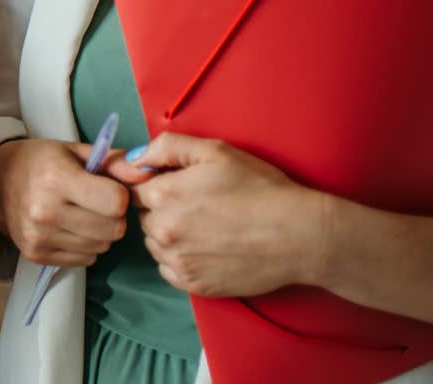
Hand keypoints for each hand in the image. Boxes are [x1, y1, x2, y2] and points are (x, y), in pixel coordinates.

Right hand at [0, 137, 129, 266]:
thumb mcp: (75, 151)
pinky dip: (85, 246)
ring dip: (100, 233)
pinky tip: (70, 228)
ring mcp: (38, 236)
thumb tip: (147, 174)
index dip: (120, 195)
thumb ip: (115, 162)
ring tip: (82, 214)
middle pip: (112, 229)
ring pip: (102, 247)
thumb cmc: (42, 162)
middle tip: (97, 203)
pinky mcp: (36, 255)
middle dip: (113, 217)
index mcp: (55, 178)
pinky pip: (86, 259)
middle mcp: (44, 211)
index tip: (109, 187)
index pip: (115, 202)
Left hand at [106, 133, 330, 297]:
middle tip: (200, 206)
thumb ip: (167, 147)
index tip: (182, 186)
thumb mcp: (215, 151)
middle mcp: (162, 231)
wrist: (298, 234)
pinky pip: (169, 269)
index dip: (156, 184)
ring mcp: (177, 261)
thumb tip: (134, 159)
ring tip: (207, 228)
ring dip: (170, 236)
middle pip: (144, 217)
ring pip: (155, 244)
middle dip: (162, 209)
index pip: (134, 188)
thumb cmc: (260, 188)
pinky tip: (208, 250)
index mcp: (162, 195)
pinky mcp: (193, 285)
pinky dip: (182, 260)